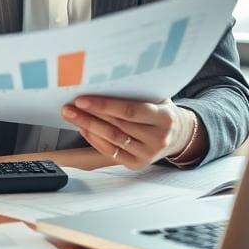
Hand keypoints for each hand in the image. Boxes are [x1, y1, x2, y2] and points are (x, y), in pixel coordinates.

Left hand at [61, 96, 202, 169]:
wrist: (178, 135)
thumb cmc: (161, 111)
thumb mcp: (157, 97)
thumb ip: (135, 94)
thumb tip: (100, 84)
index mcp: (164, 117)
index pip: (129, 111)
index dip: (104, 106)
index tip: (82, 99)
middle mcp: (158, 138)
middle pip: (117, 126)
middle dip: (89, 115)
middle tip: (69, 106)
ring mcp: (148, 154)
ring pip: (112, 140)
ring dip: (87, 127)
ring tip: (71, 116)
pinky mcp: (137, 164)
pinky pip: (111, 152)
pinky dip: (94, 140)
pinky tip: (83, 128)